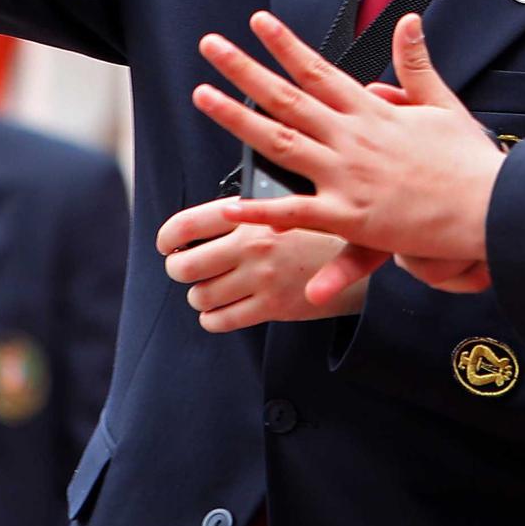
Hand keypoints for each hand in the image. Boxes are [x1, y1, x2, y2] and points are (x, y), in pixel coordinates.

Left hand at [157, 199, 364, 331]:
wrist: (357, 258)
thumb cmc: (317, 229)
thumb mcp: (283, 205)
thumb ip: (246, 212)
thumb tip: (199, 227)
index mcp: (251, 215)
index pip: (189, 225)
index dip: (168, 237)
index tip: (166, 245)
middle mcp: (251, 246)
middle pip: (185, 266)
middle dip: (179, 269)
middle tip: (185, 269)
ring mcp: (260, 278)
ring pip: (200, 296)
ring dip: (199, 295)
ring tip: (209, 289)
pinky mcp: (271, 306)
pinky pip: (221, 320)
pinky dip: (212, 318)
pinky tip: (220, 310)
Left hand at [190, 11, 502, 301]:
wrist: (490, 209)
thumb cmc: (467, 160)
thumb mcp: (443, 103)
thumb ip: (416, 64)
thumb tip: (408, 20)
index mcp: (372, 112)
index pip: (318, 70)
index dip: (285, 45)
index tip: (258, 22)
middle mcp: (353, 138)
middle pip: (287, 98)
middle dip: (245, 70)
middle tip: (211, 47)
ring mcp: (348, 177)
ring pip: (281, 144)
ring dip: (238, 120)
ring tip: (204, 96)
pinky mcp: (351, 219)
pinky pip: (298, 214)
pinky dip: (264, 210)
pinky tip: (232, 205)